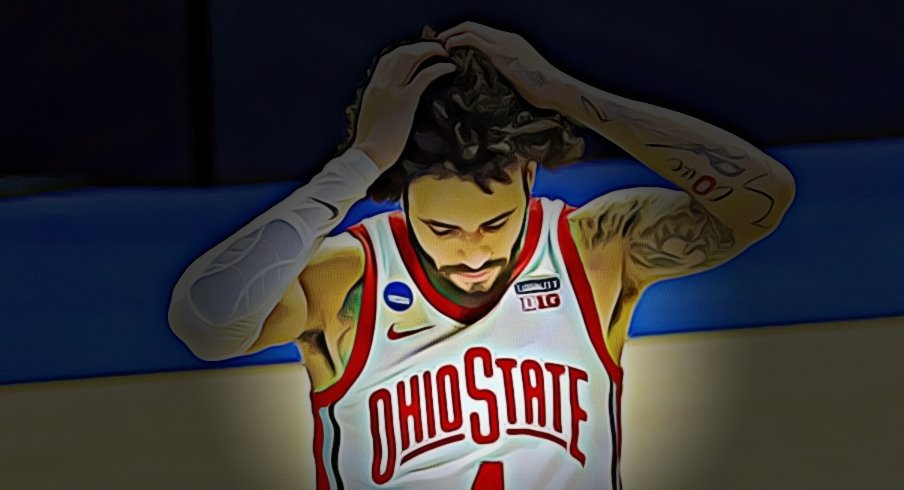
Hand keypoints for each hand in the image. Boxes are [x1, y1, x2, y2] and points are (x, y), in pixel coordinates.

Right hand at [352, 42, 455, 169]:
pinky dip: (439, 68)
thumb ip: (381, 103)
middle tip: (438, 49)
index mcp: (373, 86)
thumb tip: (391, 103)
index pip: (389, 57)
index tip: (421, 52)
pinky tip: (450, 67)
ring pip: (412, 57)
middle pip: (402, 52)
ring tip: (445, 53)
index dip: (407, 50)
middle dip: (422, 46)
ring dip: (431, 51)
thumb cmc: (371, 142)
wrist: (368, 155)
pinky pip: (424, 76)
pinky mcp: (405, 101)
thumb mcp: (373, 115)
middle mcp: (381, 83)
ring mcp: (392, 90)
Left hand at [436, 22, 574, 111]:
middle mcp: (506, 37)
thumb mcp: (520, 77)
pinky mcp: (499, 52)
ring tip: (439, 47)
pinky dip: (456, 41)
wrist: (555, 88)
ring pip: (469, 28)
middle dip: (452, 31)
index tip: (449, 46)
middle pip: (472, 25)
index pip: (481, 31)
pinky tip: (448, 51)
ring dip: (451, 35)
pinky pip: (471, 39)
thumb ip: (505, 73)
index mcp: (511, 42)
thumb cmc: (542, 90)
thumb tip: (491, 82)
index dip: (462, 35)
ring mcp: (502, 42)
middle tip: (438, 44)